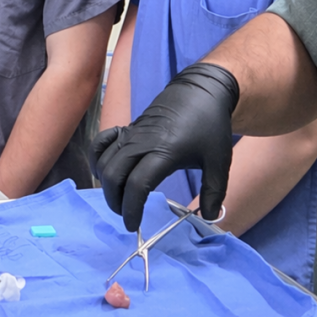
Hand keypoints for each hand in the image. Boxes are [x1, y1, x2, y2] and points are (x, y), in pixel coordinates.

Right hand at [90, 62, 239, 230]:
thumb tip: (210, 217)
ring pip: (104, 161)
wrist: (201, 91)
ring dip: (106, 184)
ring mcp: (132, 133)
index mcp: (165, 151)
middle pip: (114, 175)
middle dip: (115, 201)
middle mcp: (142, 142)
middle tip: (127, 216)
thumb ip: (214, 192)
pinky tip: (104, 172)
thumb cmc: (211, 126)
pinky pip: (101, 143)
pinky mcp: (127, 128)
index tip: (134, 225)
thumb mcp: (220, 161)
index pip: (137, 185)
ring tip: (119, 199)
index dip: (131, 209)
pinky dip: (97, 158)